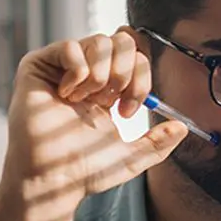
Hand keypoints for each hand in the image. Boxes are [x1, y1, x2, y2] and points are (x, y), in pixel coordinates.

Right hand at [0, 28, 186, 206]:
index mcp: (107, 90)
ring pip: (100, 41)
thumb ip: (157, 143)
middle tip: (112, 102)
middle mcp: (86, 74)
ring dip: (101, 75)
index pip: (136, 58)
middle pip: (122, 41)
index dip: (141, 79)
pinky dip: (77, 73)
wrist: (53, 178)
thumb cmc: (84, 170)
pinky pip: (71, 47)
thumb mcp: (131, 157)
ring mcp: (62, 68)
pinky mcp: (38, 65)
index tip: (127, 112)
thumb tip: (183, 128)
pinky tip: (66, 95)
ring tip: (86, 101)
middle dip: (125, 73)